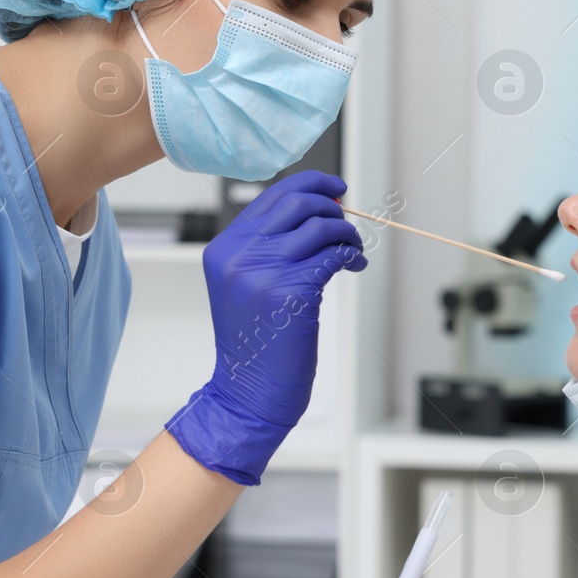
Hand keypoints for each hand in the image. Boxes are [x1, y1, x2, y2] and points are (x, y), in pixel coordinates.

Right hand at [165, 170, 366, 484]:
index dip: (310, 185)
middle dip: (331, 206)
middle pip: (296, 203)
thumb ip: (267, 247)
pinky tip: (354, 265)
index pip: (270, 196)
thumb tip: (317, 211)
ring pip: (321, 227)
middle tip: (347, 221)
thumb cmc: (255, 342)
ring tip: (353, 250)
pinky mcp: (292, 293)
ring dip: (347, 234)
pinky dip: (351, 255)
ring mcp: (263, 273)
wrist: (248, 391)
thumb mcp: (245, 285)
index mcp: (223, 248)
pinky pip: (333, 255)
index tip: (335, 189)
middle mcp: (239, 256)